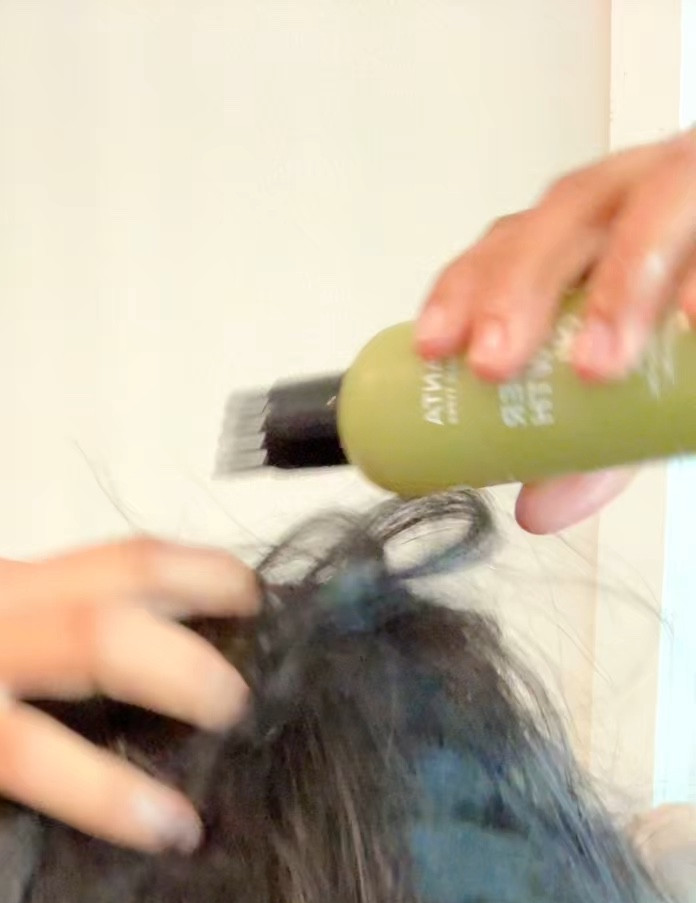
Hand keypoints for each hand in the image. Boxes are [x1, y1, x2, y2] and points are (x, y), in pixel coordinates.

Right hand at [0, 536, 256, 860]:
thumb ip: (39, 610)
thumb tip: (160, 642)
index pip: (115, 564)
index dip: (199, 576)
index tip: (263, 604)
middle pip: (88, 638)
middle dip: (179, 673)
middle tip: (239, 713)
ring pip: (18, 753)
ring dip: (107, 794)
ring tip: (176, 830)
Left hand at [416, 131, 695, 532]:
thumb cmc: (681, 340)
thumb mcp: (632, 397)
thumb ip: (586, 449)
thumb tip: (533, 510)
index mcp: (585, 236)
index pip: (510, 241)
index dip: (466, 288)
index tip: (435, 349)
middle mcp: (635, 198)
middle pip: (565, 214)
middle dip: (521, 287)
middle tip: (497, 364)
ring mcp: (692, 191)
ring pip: (651, 202)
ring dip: (617, 284)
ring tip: (597, 364)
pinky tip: (691, 322)